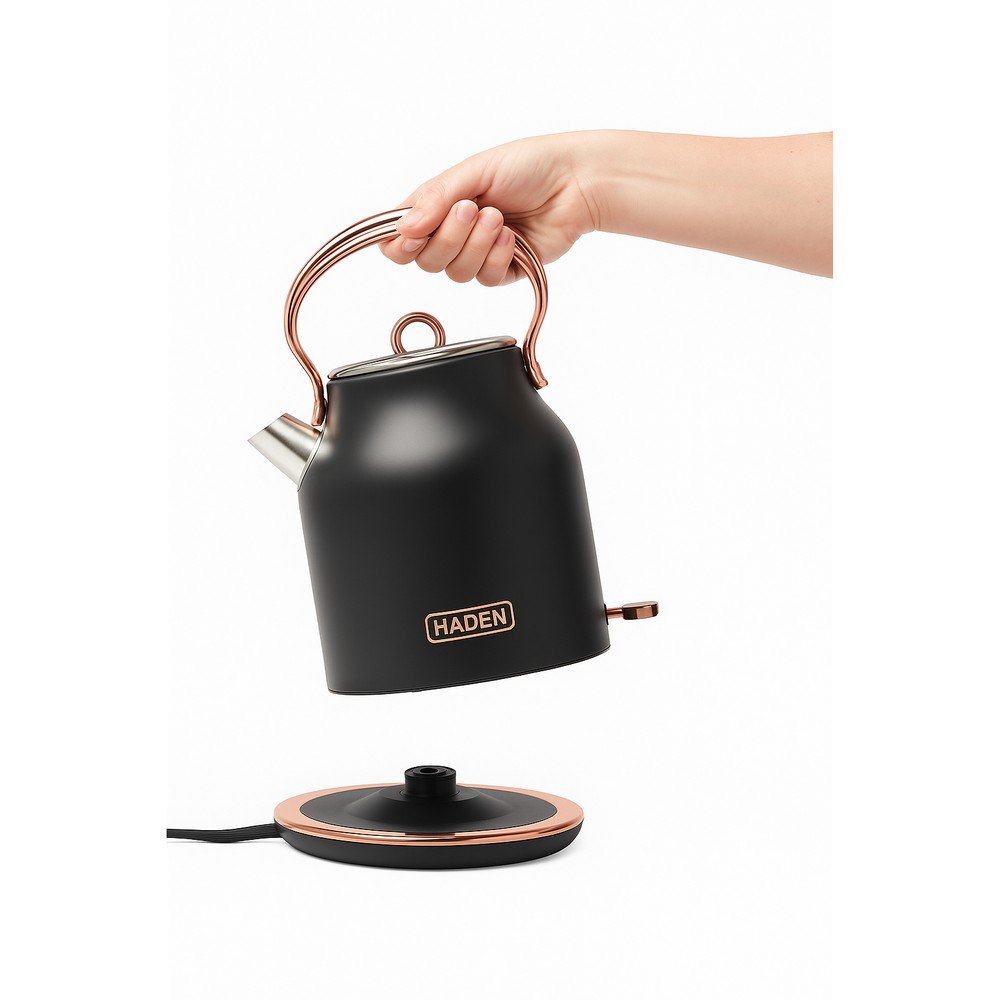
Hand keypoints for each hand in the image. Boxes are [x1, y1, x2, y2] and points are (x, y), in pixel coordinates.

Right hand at [380, 133, 600, 284]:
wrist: (576, 182)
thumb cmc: (528, 165)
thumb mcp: (474, 170)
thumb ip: (435, 199)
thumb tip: (402, 228)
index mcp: (438, 206)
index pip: (399, 239)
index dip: (399, 244)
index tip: (413, 235)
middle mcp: (453, 233)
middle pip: (426, 261)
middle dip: (448, 237)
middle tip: (473, 208)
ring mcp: (478, 254)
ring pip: (456, 273)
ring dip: (477, 245)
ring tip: (500, 218)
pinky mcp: (504, 270)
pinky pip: (486, 280)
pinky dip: (498, 258)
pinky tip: (515, 237)